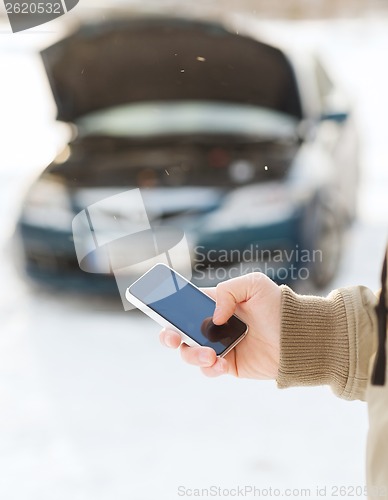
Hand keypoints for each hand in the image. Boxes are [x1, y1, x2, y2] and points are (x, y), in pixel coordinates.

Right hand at [159, 273, 281, 378]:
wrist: (301, 338)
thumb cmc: (279, 307)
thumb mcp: (254, 285)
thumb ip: (228, 291)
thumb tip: (213, 317)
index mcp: (215, 304)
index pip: (184, 304)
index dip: (168, 307)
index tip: (158, 310)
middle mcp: (212, 325)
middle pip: (178, 331)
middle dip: (169, 335)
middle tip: (172, 338)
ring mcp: (219, 346)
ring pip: (189, 352)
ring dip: (192, 354)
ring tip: (210, 355)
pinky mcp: (228, 365)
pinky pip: (208, 369)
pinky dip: (209, 368)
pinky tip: (222, 364)